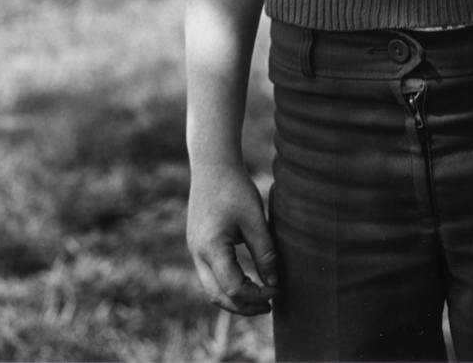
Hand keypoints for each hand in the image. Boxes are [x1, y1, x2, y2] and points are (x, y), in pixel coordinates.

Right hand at [187, 163, 278, 315]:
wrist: (212, 165)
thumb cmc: (235, 189)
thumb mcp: (255, 219)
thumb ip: (265, 252)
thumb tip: (274, 284)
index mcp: (211, 249)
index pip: (233, 288)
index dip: (257, 295)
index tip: (277, 290)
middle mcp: (197, 254)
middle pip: (217, 296)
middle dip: (243, 306)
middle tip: (269, 307)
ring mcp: (194, 250)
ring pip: (212, 288)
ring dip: (234, 298)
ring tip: (260, 298)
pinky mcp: (197, 244)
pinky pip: (210, 275)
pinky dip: (227, 284)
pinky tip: (246, 280)